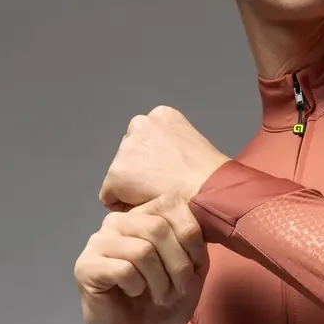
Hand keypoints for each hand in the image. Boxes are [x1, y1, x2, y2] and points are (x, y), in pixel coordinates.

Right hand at [74, 197, 208, 323]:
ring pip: (142, 250)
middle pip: (158, 227)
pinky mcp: (85, 266)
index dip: (191, 238)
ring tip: (158, 295)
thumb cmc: (166, 301)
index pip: (172, 203)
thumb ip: (195, 241)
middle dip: (178, 265)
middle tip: (177, 289)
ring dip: (160, 281)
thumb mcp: (194, 269)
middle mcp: (118, 221)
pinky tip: (133, 293)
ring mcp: (98, 241)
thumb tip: (192, 225)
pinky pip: (123, 269)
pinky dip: (138, 287)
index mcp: (144, 214)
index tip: (194, 268)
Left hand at [99, 105, 229, 211]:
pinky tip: (148, 208)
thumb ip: (173, 149)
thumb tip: (164, 169)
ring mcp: (126, 149)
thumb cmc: (212, 178)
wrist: (209, 193)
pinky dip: (125, 206)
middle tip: (163, 189)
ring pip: (120, 175)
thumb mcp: (195, 148)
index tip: (171, 176)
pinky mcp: (117, 174)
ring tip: (158, 199)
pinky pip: (111, 197)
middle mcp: (140, 124)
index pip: (147, 140)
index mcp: (163, 116)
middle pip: (131, 154)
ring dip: (133, 188)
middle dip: (141, 170)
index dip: (157, 162)